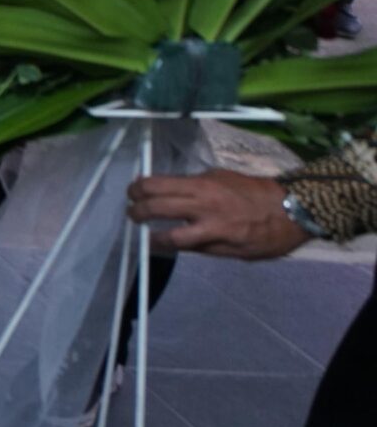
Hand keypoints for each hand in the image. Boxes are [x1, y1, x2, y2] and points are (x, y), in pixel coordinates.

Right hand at [127, 169, 308, 260]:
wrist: (295, 204)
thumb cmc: (270, 236)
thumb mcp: (241, 254)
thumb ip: (206, 247)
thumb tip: (177, 243)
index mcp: (215, 229)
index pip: (173, 236)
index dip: (154, 241)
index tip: (145, 243)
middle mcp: (206, 204)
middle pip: (159, 204)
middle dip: (138, 211)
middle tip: (131, 215)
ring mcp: (206, 184)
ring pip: (161, 181)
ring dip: (141, 188)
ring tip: (133, 194)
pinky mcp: (211, 172)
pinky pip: (179, 177)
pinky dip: (164, 182)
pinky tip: (161, 187)